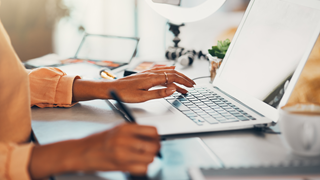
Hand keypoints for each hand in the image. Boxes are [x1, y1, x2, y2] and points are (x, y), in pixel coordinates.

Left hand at [71, 66, 194, 102]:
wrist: (111, 88)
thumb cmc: (124, 93)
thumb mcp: (142, 97)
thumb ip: (159, 93)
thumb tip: (172, 89)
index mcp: (152, 79)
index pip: (172, 78)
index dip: (183, 82)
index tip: (191, 86)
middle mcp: (151, 74)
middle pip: (172, 73)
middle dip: (183, 79)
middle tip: (192, 85)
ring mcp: (148, 73)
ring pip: (166, 72)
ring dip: (177, 77)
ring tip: (184, 83)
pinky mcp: (144, 74)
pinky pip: (160, 71)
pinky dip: (168, 71)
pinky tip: (170, 69)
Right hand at [76, 124, 159, 174]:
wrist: (81, 152)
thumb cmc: (98, 140)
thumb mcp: (117, 129)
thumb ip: (134, 131)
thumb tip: (153, 137)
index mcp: (126, 127)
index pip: (153, 131)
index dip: (156, 137)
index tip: (155, 140)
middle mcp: (125, 139)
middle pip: (154, 146)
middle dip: (155, 149)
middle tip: (151, 151)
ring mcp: (123, 153)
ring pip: (150, 158)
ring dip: (148, 159)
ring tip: (140, 158)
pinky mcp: (120, 165)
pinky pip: (142, 169)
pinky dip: (142, 168)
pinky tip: (135, 164)